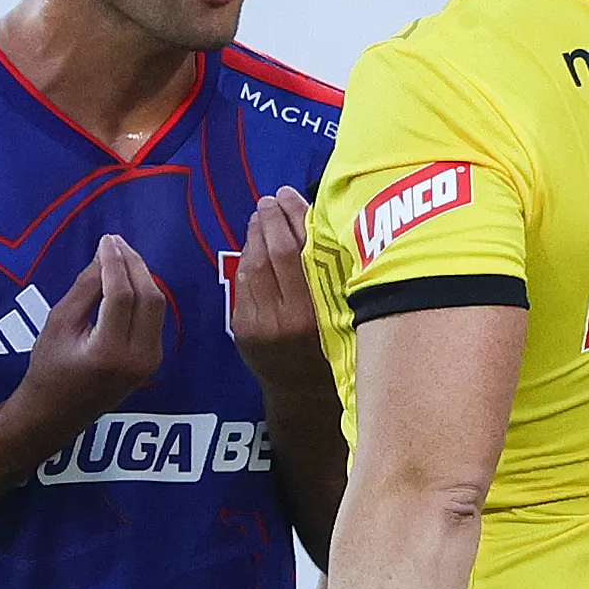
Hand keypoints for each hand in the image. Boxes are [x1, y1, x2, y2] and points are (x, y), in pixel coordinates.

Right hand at [9, 236, 166, 439]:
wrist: (55, 415)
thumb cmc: (47, 370)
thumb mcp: (58, 324)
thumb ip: (84, 289)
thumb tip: (104, 257)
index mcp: (109, 351)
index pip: (122, 295)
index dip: (115, 262)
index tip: (106, 240)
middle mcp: (137, 358)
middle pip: (148, 297)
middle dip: (134, 264)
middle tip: (116, 242)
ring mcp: (149, 363)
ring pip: (157, 306)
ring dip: (142, 277)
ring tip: (121, 255)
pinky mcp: (152, 362)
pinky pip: (155, 319)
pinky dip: (144, 295)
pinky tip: (129, 280)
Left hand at [228, 188, 328, 399]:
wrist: (304, 395)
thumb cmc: (336, 348)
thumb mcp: (346, 314)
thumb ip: (334, 275)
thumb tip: (322, 220)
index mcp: (317, 312)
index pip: (298, 251)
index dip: (292, 216)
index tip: (290, 193)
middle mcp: (285, 317)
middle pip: (271, 253)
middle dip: (270, 219)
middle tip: (271, 198)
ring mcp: (259, 324)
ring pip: (252, 265)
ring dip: (255, 234)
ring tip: (262, 214)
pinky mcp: (242, 328)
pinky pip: (242, 284)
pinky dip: (248, 258)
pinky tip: (255, 244)